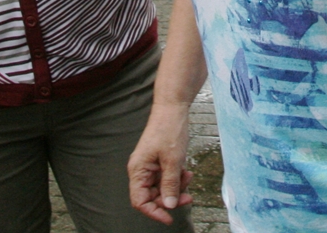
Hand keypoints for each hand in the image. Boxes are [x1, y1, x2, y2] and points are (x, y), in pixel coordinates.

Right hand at [128, 101, 193, 223]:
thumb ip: (170, 184)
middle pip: (152, 197)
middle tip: (188, 196)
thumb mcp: (173, 160)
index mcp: (138, 170)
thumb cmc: (169, 130)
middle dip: (170, 198)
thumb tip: (169, 205)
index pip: (140, 201)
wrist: (173, 108)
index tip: (169, 218)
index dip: (154, 212)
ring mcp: (151, 166)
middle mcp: (142, 170)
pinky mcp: (160, 162)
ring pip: (162, 188)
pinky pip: (167, 178)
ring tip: (188, 177)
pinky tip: (187, 172)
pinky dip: (177, 179)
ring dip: (176, 187)